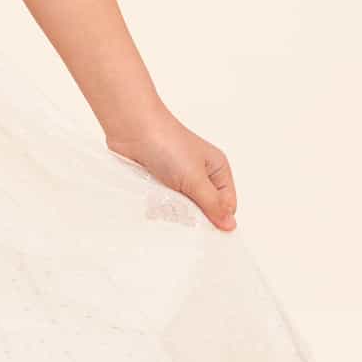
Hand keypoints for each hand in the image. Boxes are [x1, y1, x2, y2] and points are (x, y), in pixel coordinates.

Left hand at [105, 109, 236, 231]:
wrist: (132, 129)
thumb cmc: (167, 144)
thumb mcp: (195, 177)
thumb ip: (212, 203)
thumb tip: (230, 226)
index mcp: (217, 170)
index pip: (226, 206)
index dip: (218, 220)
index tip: (206, 232)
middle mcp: (200, 176)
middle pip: (203, 211)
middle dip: (192, 216)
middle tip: (182, 214)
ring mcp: (178, 181)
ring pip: (181, 210)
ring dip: (172, 212)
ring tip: (163, 204)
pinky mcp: (158, 184)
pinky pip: (162, 205)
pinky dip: (157, 207)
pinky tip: (150, 204)